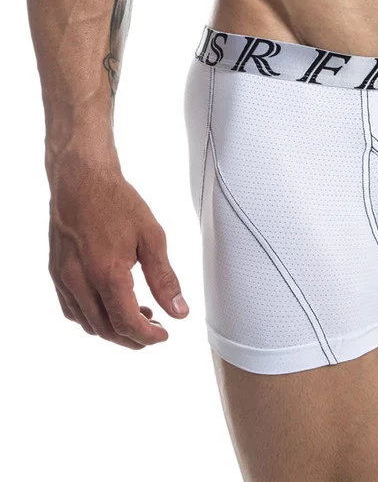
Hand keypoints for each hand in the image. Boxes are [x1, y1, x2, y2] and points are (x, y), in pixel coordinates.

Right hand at [48, 163, 188, 348]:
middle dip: (132, 338)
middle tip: (154, 331)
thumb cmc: (116, 203)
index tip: (164, 335)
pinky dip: (92, 317)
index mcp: (107, 274)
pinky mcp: (56, 273)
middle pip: (105, 329)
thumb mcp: (152, 237)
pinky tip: (110, 306)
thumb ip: (165, 278)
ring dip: (112, 329)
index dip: (147, 336)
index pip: (126, 323)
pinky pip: (72, 309)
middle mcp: (80, 281)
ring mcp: (64, 279)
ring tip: (138, 317)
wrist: (81, 181)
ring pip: (87, 323)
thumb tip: (179, 309)